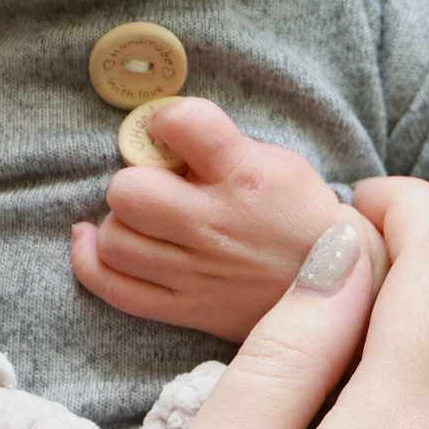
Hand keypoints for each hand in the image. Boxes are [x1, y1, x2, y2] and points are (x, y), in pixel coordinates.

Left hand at [70, 97, 381, 339]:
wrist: (337, 288)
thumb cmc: (299, 215)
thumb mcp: (277, 162)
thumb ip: (219, 146)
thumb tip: (159, 138)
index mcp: (244, 178)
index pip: (184, 124)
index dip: (166, 119)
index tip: (169, 130)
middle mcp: (215, 226)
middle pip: (128, 190)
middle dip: (135, 181)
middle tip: (158, 187)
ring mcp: (197, 273)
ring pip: (115, 239)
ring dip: (121, 222)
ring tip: (144, 219)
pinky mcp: (186, 309)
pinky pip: (115, 289)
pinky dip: (91, 262)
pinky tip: (94, 241)